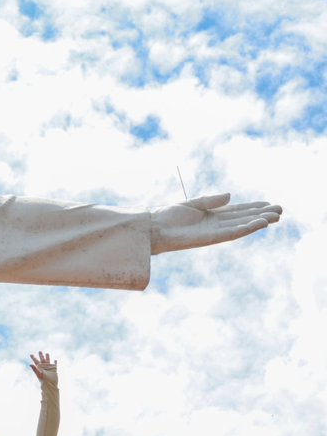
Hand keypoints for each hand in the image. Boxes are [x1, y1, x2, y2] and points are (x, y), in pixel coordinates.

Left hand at [29, 352, 57, 383]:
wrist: (49, 383)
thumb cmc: (42, 379)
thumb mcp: (38, 373)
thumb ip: (34, 368)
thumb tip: (30, 364)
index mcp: (39, 367)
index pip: (36, 361)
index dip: (33, 357)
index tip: (31, 354)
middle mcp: (44, 366)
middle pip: (42, 359)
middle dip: (41, 355)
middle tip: (39, 351)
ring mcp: (48, 367)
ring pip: (48, 361)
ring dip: (47, 357)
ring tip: (47, 353)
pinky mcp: (53, 369)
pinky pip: (54, 365)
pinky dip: (55, 362)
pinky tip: (55, 360)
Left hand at [150, 193, 280, 254]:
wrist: (154, 228)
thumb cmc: (169, 216)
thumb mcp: (191, 203)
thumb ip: (211, 200)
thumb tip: (230, 196)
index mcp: (211, 215)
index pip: (237, 211)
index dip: (253, 207)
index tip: (269, 203)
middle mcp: (216, 224)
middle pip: (244, 218)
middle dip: (261, 214)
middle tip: (280, 210)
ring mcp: (215, 232)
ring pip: (242, 226)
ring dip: (259, 221)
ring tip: (276, 216)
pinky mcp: (211, 239)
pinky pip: (233, 233)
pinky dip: (247, 228)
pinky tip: (260, 223)